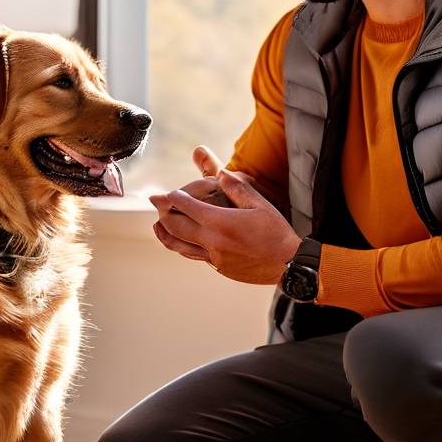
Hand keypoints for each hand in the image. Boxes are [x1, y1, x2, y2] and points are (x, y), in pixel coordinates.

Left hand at [150, 147, 300, 284]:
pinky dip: (183, 247)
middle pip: (177, 226)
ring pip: (181, 245)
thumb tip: (221, 173)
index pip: (188, 207)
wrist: (288, 264)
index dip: (175, 198)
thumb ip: (237, 188)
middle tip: (153, 201)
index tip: (167, 192)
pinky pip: (194, 256)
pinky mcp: (219, 268)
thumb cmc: (276, 232)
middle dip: (163, 212)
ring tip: (157, 226)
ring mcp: (214, 257)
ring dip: (166, 234)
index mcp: (221, 223)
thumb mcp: (259, 205)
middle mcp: (213, 241)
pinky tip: (180, 243)